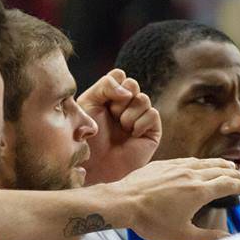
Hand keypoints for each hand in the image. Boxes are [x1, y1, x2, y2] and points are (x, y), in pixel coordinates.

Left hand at [78, 69, 161, 184]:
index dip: (113, 86)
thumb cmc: (87, 136)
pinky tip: (133, 134)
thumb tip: (129, 91)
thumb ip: (106, 85)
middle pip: (132, 84)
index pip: (119, 76)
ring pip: (143, 98)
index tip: (103, 102)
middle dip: (120, 99)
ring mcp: (139, 119)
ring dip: (129, 113)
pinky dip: (141, 123)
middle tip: (112, 115)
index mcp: (109, 98)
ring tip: (121, 127)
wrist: (93, 164)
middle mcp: (126, 107)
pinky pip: (152, 114)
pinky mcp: (151, 132)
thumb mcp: (89, 103)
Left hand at [110, 158, 239, 239]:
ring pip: (203, 162)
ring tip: (227, 165)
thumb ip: (207, 237)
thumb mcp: (182, 234)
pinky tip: (199, 163)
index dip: (239, 185)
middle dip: (232, 173)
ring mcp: (176, 167)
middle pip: (218, 170)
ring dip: (218, 164)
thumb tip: (228, 238)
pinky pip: (187, 159)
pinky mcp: (163, 164)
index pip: (227, 184)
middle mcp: (191, 175)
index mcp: (199, 192)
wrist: (123, 201)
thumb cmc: (151, 221)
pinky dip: (199, 161)